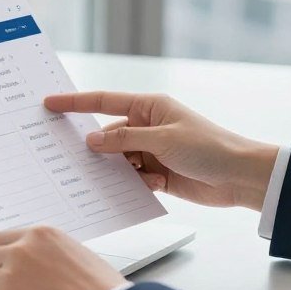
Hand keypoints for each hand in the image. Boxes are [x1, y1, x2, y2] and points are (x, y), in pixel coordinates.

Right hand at [44, 91, 277, 210]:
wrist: (241, 177)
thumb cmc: (209, 147)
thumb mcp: (163, 139)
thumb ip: (124, 139)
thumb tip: (92, 139)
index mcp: (149, 107)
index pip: (103, 101)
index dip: (74, 102)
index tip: (49, 103)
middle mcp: (147, 127)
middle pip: (107, 135)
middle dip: (93, 147)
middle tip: (66, 155)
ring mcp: (151, 151)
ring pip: (117, 160)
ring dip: (114, 170)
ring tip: (103, 177)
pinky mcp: (158, 174)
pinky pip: (132, 179)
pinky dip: (131, 185)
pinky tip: (139, 188)